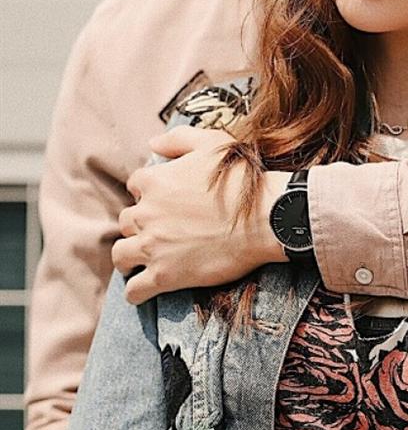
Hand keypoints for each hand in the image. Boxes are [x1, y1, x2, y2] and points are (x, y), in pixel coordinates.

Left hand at [112, 125, 289, 303]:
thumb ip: (178, 139)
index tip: (163, 200)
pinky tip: (147, 287)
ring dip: (130, 256)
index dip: (148, 192)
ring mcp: (153, 246)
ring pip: (121, 255)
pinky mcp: (164, 276)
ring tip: (144, 259)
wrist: (264, 217)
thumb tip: (152, 143)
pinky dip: (137, 291)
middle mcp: (146, 213)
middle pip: (125, 221)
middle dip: (138, 225)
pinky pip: (134, 290)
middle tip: (159, 230)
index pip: (135, 186)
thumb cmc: (241, 179)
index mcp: (155, 181)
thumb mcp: (212, 142)